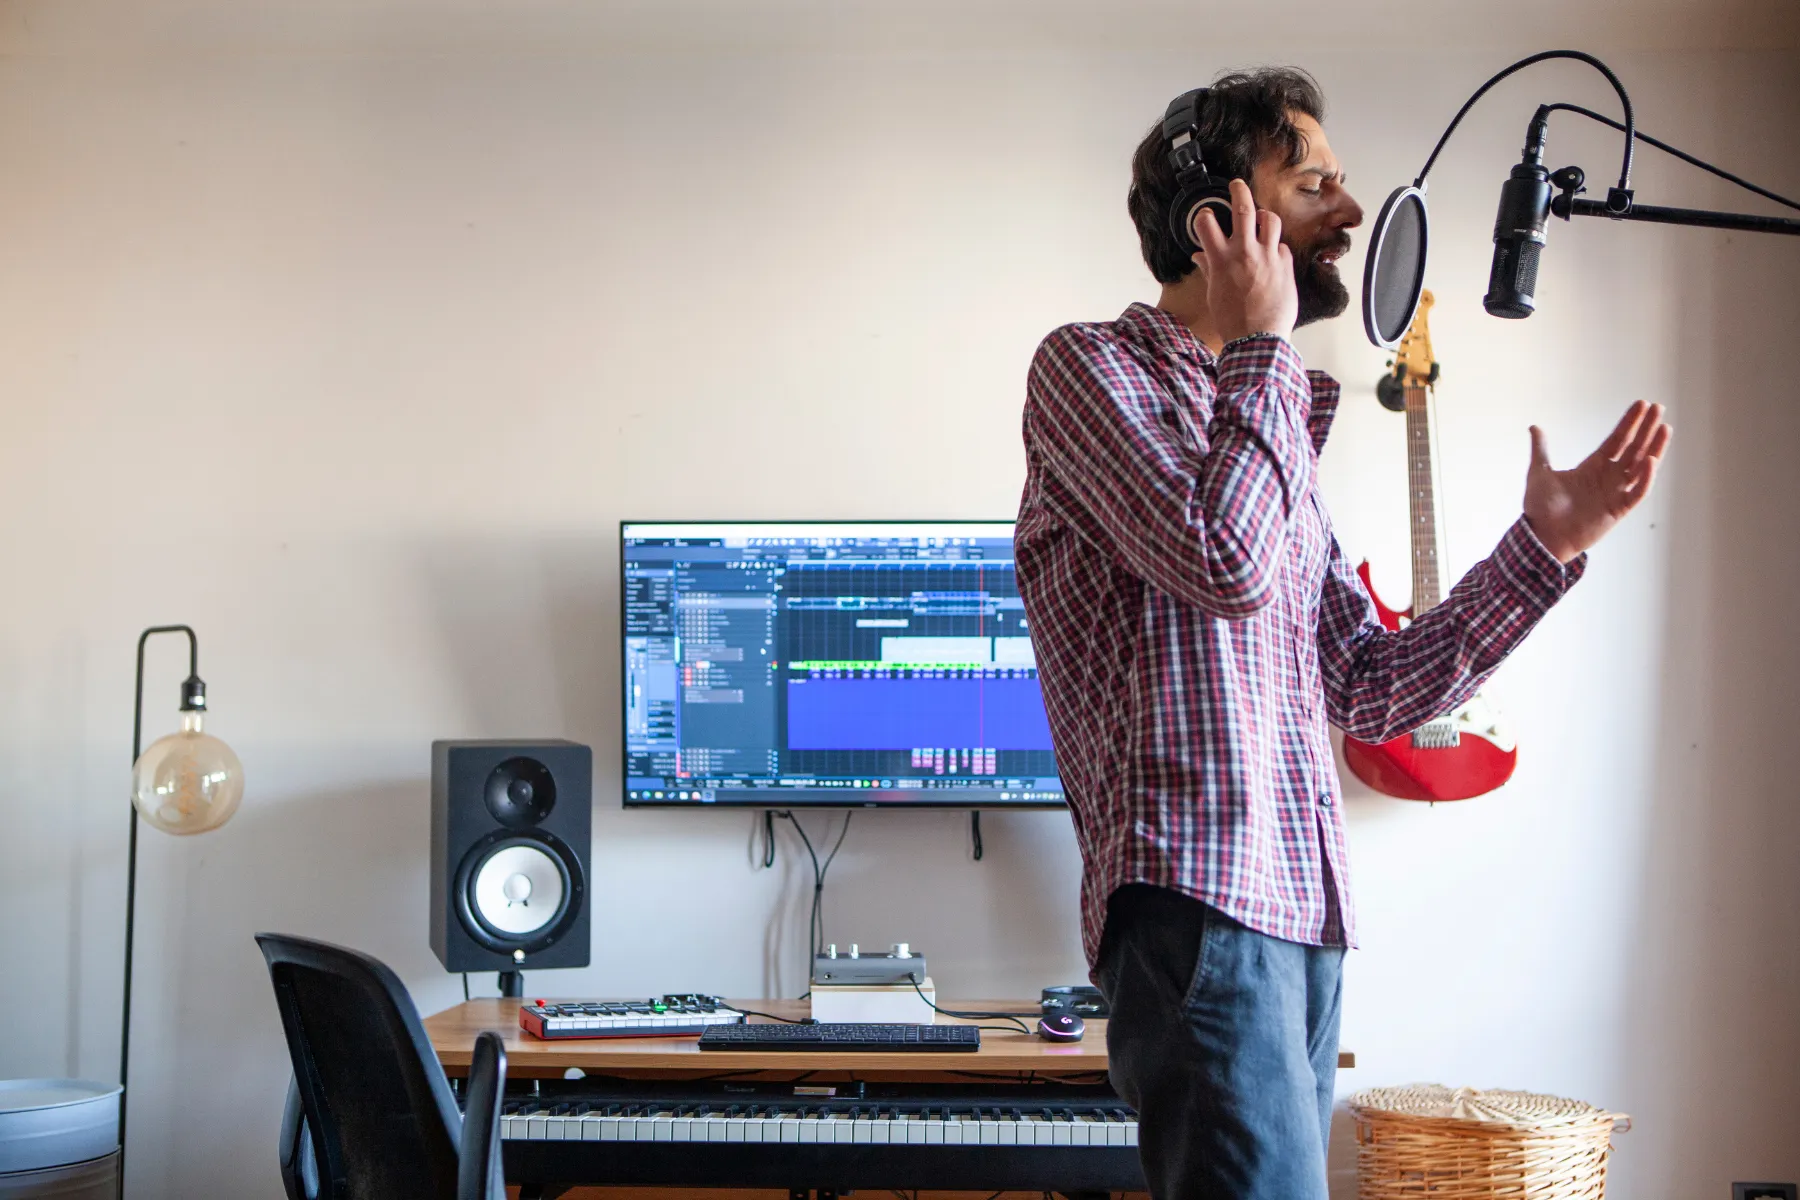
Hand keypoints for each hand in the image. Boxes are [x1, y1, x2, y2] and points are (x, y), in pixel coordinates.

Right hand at [1191, 178, 1296, 343]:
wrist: (1257, 339)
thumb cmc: (1232, 320)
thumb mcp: (1212, 294)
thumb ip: (1208, 270)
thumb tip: (1200, 257)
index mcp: (1221, 259)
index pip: (1206, 222)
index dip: (1204, 214)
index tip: (1206, 215)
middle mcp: (1245, 252)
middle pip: (1243, 207)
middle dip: (1239, 190)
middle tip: (1237, 185)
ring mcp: (1268, 256)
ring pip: (1269, 219)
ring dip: (1263, 216)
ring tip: (1260, 218)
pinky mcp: (1285, 265)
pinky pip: (1282, 246)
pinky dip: (1275, 247)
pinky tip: (1272, 255)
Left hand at [1523, 400, 1671, 562]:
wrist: (1543, 537)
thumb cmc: (1541, 508)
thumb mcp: (1539, 473)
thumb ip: (1541, 449)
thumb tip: (1534, 427)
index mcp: (1593, 466)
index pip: (1617, 439)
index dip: (1629, 422)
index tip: (1642, 404)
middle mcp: (1608, 476)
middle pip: (1633, 447)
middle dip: (1645, 428)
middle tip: (1658, 407)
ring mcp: (1615, 492)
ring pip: (1641, 466)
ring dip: (1653, 447)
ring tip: (1664, 427)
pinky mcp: (1619, 509)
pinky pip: (1637, 491)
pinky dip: (1645, 477)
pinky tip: (1650, 459)